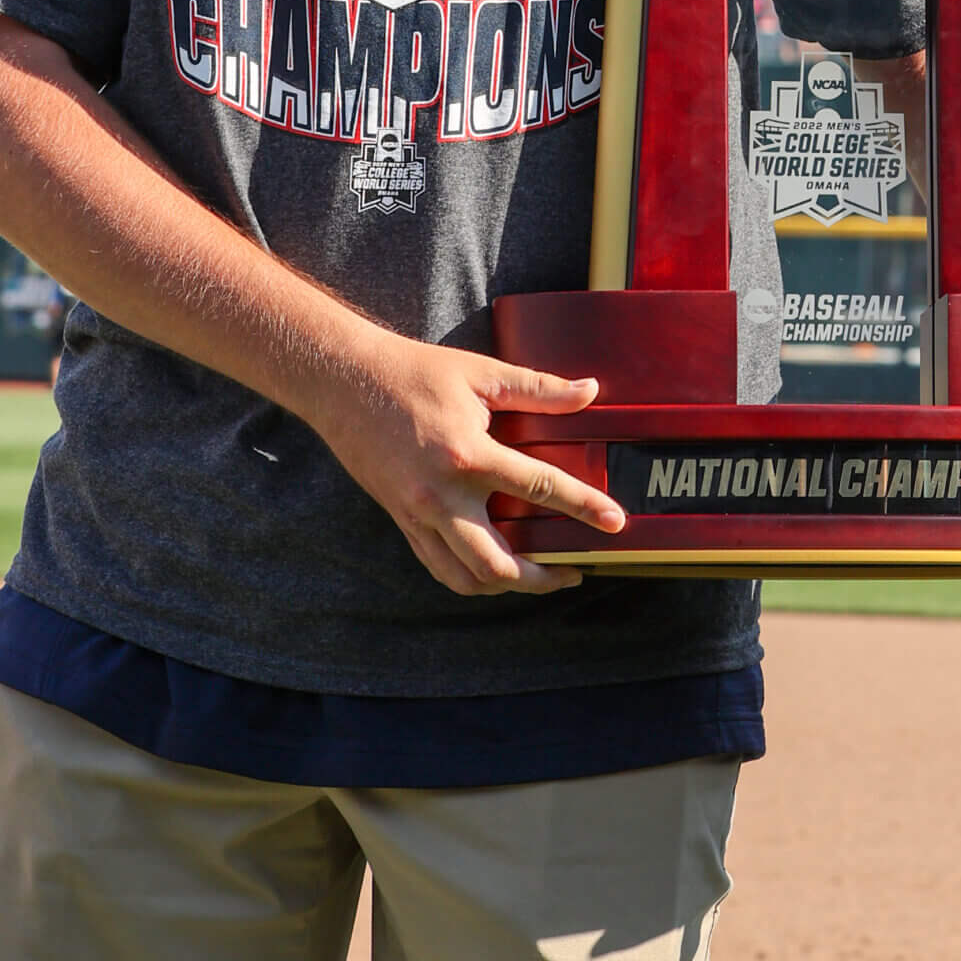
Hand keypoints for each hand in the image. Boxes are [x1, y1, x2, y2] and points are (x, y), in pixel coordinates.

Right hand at [310, 332, 623, 596]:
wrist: (344, 383)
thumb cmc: (415, 373)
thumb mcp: (481, 373)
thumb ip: (539, 388)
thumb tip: (590, 391)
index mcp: (468, 454)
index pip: (539, 488)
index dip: (583, 507)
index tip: (615, 523)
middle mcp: (442, 496)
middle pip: (498, 564)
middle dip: (543, 577)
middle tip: (574, 570)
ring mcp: (418, 516)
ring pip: (466, 578)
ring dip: (508, 587)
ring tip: (540, 576)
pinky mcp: (403, 522)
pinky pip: (439, 568)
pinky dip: (470, 579)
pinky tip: (494, 570)